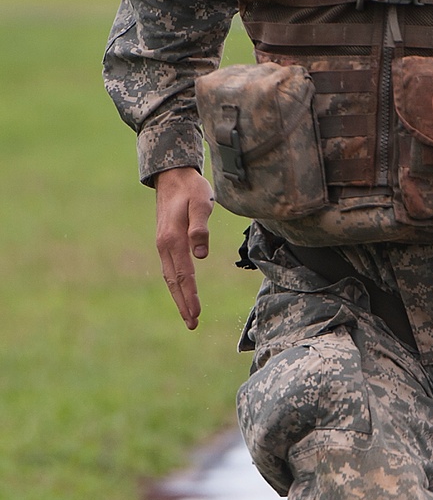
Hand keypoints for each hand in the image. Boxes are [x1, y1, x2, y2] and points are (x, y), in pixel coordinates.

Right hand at [153, 167, 214, 328]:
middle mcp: (164, 245)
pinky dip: (176, 285)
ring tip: (189, 316)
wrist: (173, 175)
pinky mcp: (165, 242)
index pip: (184, 274)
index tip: (196, 313)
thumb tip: (200, 254)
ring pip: (170, 277)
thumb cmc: (191, 188)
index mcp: (173, 239)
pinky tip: (182, 293)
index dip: (190, 295)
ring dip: (179, 297)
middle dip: (183, 304)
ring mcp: (163, 244)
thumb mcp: (201, 202)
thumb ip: (200, 228)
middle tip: (193, 324)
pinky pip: (170, 269)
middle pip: (174, 281)